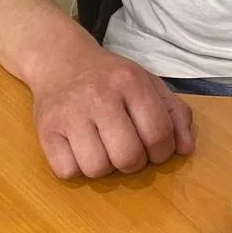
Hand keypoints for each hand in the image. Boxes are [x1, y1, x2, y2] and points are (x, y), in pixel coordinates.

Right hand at [29, 36, 193, 178]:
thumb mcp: (149, 83)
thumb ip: (175, 113)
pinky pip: (67, 172)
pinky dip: (76, 167)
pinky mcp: (46, 130)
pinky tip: (79, 148)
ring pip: (97, 169)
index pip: (158, 133)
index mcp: (131, 82)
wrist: (61, 60)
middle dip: (134, 162)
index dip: (162, 151)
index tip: (154, 149)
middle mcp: (100, 96)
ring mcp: (70, 113)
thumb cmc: (111, 78)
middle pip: (128, 157)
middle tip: (127, 149)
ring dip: (104, 166)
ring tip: (102, 147)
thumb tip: (186, 149)